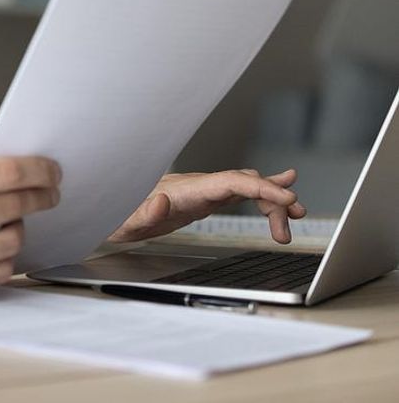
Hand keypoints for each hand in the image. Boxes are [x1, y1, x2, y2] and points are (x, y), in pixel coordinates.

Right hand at [0, 140, 61, 299]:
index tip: (54, 171)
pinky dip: (4, 255)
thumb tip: (1, 152)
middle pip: (18, 205)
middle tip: (49, 193)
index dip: (40, 170)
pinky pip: (1, 270)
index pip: (10, 173)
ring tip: (8, 219)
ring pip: (15, 239)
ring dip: (19, 226)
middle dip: (42, 196)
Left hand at [108, 169, 305, 243]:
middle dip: (274, 198)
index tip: (288, 198)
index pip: (230, 182)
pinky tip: (278, 201)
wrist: (107, 212)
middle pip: (244, 183)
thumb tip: (162, 202)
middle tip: (295, 219)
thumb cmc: (117, 216)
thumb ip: (143, 212)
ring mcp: (200, 191)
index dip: (261, 188)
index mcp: (184, 189)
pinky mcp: (201, 200)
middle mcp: (196, 185)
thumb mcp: (126, 220)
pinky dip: (260, 198)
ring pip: (244, 188)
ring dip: (270, 202)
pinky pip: (236, 194)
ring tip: (294, 220)